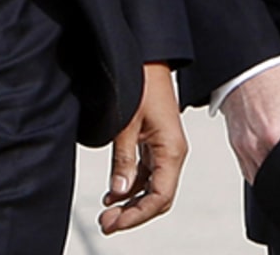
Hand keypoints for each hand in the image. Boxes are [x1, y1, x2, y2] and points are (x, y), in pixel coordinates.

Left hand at [100, 62, 185, 232]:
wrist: (148, 57)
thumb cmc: (142, 82)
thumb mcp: (127, 123)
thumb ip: (123, 159)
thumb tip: (118, 190)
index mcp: (172, 150)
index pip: (160, 197)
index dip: (137, 215)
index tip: (114, 223)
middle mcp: (172, 153)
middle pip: (158, 197)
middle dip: (133, 214)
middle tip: (106, 223)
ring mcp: (165, 148)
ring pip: (152, 188)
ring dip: (131, 202)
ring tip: (107, 212)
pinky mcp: (156, 143)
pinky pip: (147, 173)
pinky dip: (132, 186)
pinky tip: (114, 192)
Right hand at [221, 63, 279, 182]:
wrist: (245, 71)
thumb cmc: (273, 81)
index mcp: (274, 133)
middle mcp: (255, 145)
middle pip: (277, 179)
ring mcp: (243, 149)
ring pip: (261, 180)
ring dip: (275, 177)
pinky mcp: (236, 148)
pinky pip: (249, 172)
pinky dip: (262, 172)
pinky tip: (271, 163)